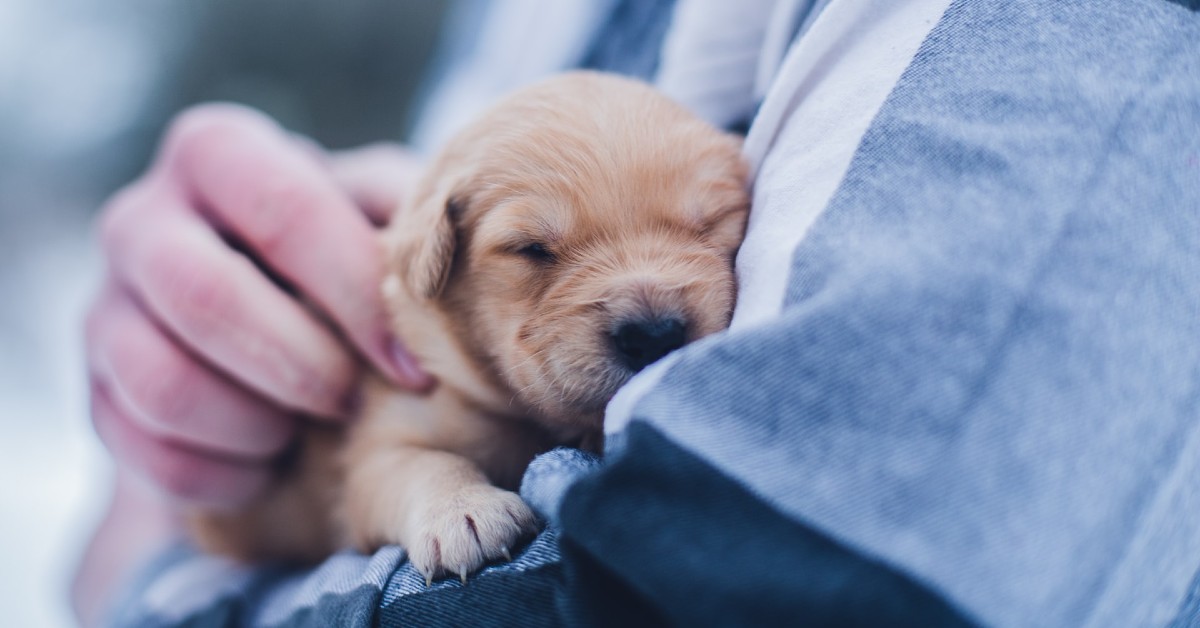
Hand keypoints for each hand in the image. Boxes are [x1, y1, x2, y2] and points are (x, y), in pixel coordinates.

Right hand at [85, 103, 431, 508]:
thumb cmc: (342, 254)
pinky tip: (271, 464)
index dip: (356, 297)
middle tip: (352, 402)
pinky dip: (224, 474)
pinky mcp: (96, 391)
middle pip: (203, 295)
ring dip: (256, 423)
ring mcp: (105, 307)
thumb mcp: (378, 213)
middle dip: (299, 366)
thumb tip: (466, 246)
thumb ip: (408, 214)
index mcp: (218, 153)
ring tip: (309, 429)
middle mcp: (141, 218)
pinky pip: (146, 451)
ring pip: (161, 381)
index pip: (285, 211)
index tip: (413, 367)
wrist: (265, 318)